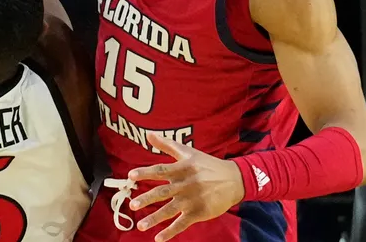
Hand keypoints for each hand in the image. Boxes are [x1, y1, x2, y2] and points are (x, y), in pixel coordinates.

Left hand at [126, 134, 245, 241]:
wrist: (234, 180)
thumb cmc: (208, 165)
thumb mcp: (188, 152)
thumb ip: (167, 144)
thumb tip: (148, 134)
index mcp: (182, 168)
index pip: (160, 170)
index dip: (145, 172)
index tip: (131, 176)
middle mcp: (186, 184)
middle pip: (163, 192)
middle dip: (147, 199)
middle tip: (132, 205)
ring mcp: (193, 200)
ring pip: (170, 210)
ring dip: (155, 218)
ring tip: (140, 226)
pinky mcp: (200, 212)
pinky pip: (182, 223)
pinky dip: (171, 232)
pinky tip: (159, 238)